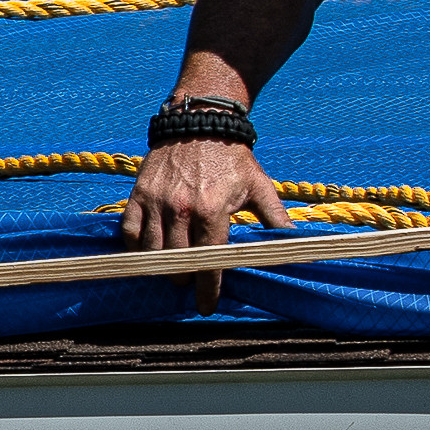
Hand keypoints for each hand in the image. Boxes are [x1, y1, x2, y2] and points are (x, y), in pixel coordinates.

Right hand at [122, 135, 294, 308]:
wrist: (200, 123)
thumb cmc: (233, 159)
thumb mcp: (260, 187)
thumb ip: (276, 219)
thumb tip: (298, 245)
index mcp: (213, 210)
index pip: (209, 261)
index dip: (208, 289)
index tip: (207, 305)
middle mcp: (181, 209)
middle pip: (177, 262)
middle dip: (185, 278)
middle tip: (192, 280)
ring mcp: (156, 202)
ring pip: (152, 251)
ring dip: (162, 267)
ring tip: (173, 270)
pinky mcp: (139, 194)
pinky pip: (130, 232)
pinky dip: (138, 247)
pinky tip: (150, 251)